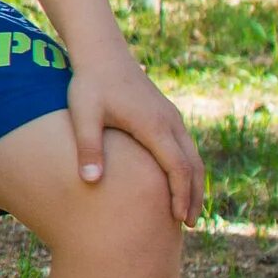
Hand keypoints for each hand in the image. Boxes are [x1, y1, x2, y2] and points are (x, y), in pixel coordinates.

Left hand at [71, 56, 205, 224]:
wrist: (102, 53)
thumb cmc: (89, 84)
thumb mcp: (83, 114)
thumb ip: (88, 147)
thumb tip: (90, 181)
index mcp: (154, 125)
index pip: (177, 167)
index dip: (180, 195)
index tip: (179, 219)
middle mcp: (170, 122)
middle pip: (193, 165)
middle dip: (193, 195)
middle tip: (189, 225)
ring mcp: (171, 117)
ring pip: (193, 156)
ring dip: (193, 183)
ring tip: (187, 211)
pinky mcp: (166, 115)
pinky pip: (185, 147)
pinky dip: (187, 169)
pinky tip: (176, 183)